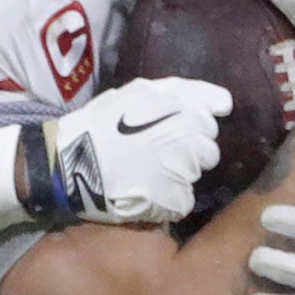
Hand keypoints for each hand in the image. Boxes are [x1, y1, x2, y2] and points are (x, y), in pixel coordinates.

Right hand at [25, 77, 231, 226]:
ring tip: (145, 175)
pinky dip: (168, 200)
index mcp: (182, 109)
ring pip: (195, 175)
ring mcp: (182, 171)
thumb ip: (185, 93)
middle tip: (154, 155)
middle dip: (188, 152)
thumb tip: (225, 104)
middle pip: (208, 150)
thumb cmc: (101, 125)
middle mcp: (188, 138)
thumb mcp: (138, 93)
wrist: (68, 164)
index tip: (166, 132)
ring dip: (177, 176)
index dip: (190, 127)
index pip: (210, 120)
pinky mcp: (174, 200)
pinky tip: (145, 193)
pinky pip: (183, 201)